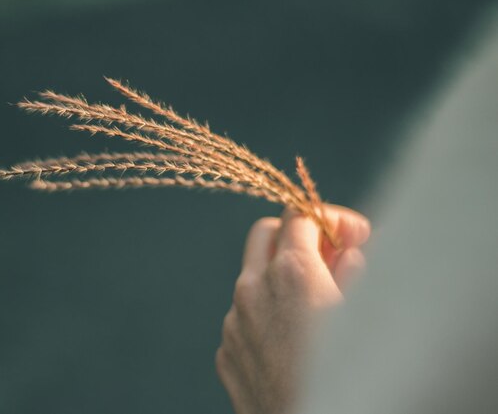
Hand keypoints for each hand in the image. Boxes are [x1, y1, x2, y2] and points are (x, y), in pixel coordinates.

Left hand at [216, 205, 370, 413]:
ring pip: (252, 279)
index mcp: (291, 273)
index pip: (299, 215)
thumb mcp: (370, 316)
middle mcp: (252, 291)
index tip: (353, 235)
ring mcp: (234, 324)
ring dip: (280, 279)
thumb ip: (353, 271)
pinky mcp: (226, 354)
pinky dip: (266, 316)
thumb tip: (346, 254)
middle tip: (329, 257)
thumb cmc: (354, 381)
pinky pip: (243, 319)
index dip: (330, 218)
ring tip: (316, 308)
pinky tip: (293, 345)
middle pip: (265, 234)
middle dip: (296, 235)